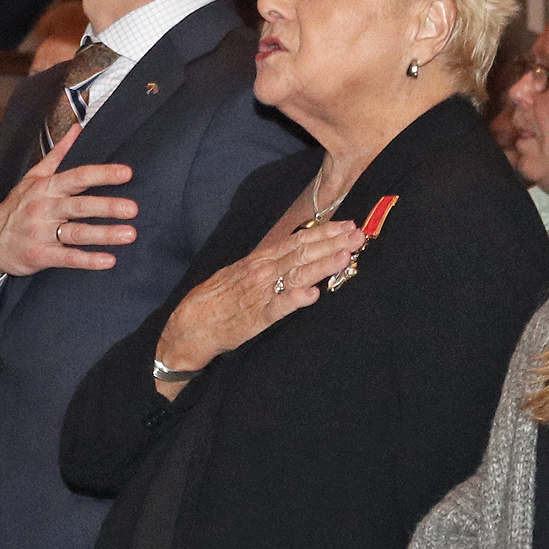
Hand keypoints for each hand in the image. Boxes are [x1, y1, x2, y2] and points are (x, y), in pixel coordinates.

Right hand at [0, 125, 136, 280]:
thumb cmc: (15, 208)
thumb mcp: (33, 177)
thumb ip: (58, 154)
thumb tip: (77, 129)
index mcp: (46, 187)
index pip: (77, 177)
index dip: (102, 174)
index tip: (126, 173)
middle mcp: (44, 208)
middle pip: (79, 205)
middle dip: (107, 206)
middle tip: (132, 208)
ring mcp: (41, 233)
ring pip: (76, 232)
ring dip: (104, 234)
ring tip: (129, 234)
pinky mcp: (40, 255)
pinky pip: (67, 258)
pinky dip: (88, 260)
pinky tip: (108, 260)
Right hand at [150, 220, 372, 387]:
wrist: (191, 324)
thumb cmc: (218, 298)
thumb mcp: (242, 272)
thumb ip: (268, 262)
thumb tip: (294, 251)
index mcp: (260, 260)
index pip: (296, 241)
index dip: (322, 232)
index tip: (346, 224)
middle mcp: (262, 272)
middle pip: (301, 254)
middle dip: (332, 243)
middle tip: (358, 234)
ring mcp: (259, 294)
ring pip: (295, 276)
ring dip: (321, 265)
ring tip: (344, 256)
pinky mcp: (255, 319)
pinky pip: (277, 308)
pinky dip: (294, 300)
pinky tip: (312, 295)